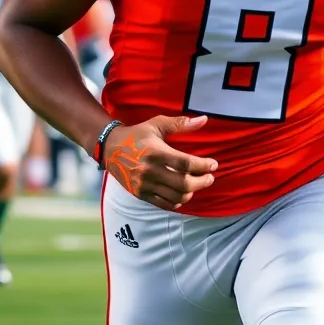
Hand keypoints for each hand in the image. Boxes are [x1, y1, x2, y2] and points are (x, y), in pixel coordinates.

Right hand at [102, 115, 218, 210]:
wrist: (109, 148)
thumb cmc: (136, 134)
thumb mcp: (157, 124)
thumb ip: (180, 123)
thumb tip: (204, 120)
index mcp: (155, 152)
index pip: (185, 164)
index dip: (203, 166)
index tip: (214, 164)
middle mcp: (150, 171)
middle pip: (183, 184)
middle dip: (202, 182)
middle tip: (210, 177)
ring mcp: (144, 185)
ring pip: (176, 197)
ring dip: (192, 192)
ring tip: (198, 184)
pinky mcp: (140, 194)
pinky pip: (164, 204)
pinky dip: (178, 202)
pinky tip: (183, 194)